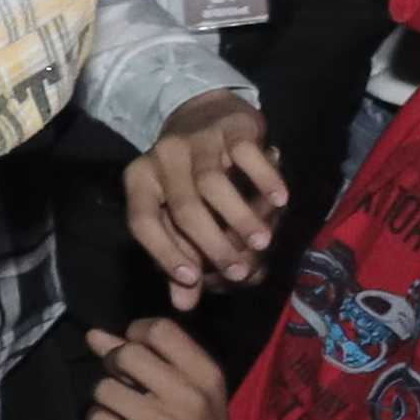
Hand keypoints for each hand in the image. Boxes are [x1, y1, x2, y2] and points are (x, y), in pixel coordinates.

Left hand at [82, 316, 244, 419]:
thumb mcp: (192, 390)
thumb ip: (149, 358)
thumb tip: (95, 335)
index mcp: (205, 374)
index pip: (160, 329)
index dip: (135, 333)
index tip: (134, 348)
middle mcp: (187, 395)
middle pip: (128, 354)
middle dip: (113, 362)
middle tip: (121, 378)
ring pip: (105, 388)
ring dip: (104, 396)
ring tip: (120, 407)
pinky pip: (98, 419)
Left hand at [124, 93, 283, 308]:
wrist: (208, 114)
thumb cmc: (188, 176)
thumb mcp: (176, 213)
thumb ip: (180, 257)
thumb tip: (184, 305)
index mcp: (139, 181)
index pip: (143, 221)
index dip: (165, 253)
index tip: (191, 279)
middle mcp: (161, 158)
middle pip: (184, 209)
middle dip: (214, 245)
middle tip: (240, 271)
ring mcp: (196, 140)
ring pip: (214, 185)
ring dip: (241, 219)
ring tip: (262, 244)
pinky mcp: (230, 127)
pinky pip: (248, 156)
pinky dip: (266, 180)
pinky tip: (280, 202)